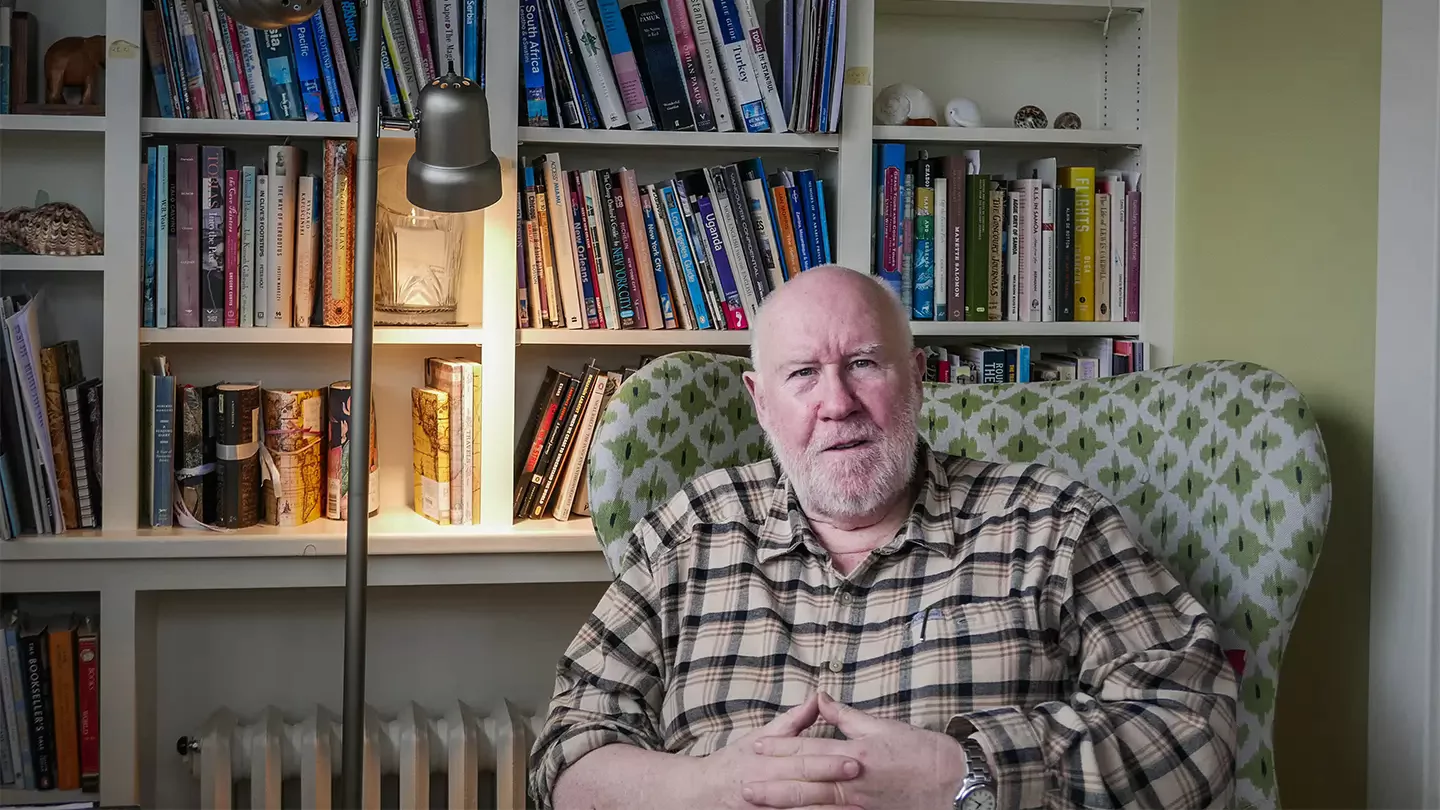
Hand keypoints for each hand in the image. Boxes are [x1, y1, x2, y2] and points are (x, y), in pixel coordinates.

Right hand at [690, 693, 862, 809]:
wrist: (700, 793)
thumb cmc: (733, 763)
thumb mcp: (758, 738)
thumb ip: (791, 723)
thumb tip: (817, 699)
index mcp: (765, 763)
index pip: (801, 762)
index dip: (828, 762)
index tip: (854, 760)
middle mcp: (765, 787)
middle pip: (804, 788)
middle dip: (831, 784)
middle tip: (859, 778)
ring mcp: (766, 809)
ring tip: (858, 809)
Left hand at [743, 691, 968, 809]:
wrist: (951, 780)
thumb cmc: (918, 750)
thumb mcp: (880, 725)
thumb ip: (844, 715)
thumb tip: (820, 698)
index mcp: (854, 753)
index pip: (809, 749)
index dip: (781, 748)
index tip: (757, 747)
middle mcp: (853, 780)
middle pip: (805, 783)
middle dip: (772, 786)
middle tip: (744, 788)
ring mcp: (860, 804)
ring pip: (815, 807)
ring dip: (785, 807)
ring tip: (761, 806)